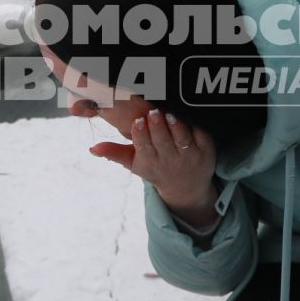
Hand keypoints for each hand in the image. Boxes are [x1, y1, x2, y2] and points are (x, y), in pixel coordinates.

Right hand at [90, 110, 218, 225]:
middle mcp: (170, 160)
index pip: (144, 147)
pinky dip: (193, 127)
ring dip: (175, 125)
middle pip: (162, 141)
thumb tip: (93, 148)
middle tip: (152, 112)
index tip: (137, 122)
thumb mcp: (134, 164)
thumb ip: (114, 153)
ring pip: (181, 138)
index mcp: (150, 162)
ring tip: (168, 114)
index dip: (141, 134)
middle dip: (156, 126)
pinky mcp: (206, 150)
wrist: (186, 187)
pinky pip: (199, 135)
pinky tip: (185, 117)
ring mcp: (189, 156)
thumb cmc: (155, 169)